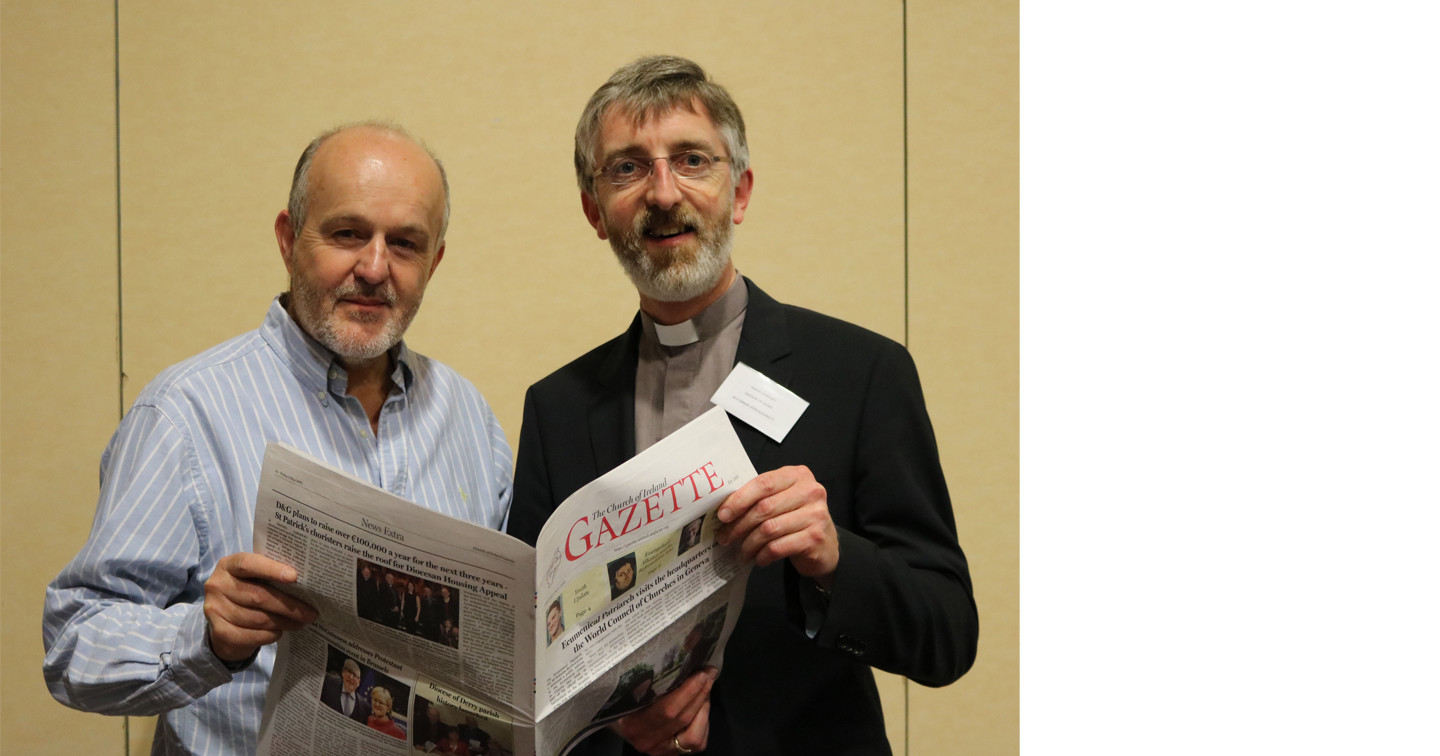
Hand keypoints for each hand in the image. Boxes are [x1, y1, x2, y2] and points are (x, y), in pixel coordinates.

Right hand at [202, 552, 316, 662]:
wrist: (222, 618)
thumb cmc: (247, 591)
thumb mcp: (254, 578)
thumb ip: (271, 575)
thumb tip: (307, 582)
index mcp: (228, 565)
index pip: (248, 564)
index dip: (272, 570)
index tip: (294, 577)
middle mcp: (217, 585)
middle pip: (258, 596)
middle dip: (288, 606)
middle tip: (310, 613)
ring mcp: (215, 609)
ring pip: (258, 618)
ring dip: (283, 622)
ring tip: (300, 623)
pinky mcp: (218, 631)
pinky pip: (251, 635)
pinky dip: (270, 635)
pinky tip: (280, 632)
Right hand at [612, 667, 715, 754]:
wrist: (620, 723)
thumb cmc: (623, 700)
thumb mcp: (626, 691)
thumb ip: (642, 683)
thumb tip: (672, 661)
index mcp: (633, 723)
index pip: (667, 710)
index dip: (688, 691)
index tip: (701, 673)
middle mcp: (646, 741)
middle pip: (682, 718)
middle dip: (700, 693)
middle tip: (709, 673)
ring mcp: (661, 750)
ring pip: (694, 736)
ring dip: (703, 709)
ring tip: (704, 690)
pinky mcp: (673, 754)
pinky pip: (697, 742)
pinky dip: (703, 723)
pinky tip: (701, 707)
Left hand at [716, 465, 838, 586]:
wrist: (825, 544)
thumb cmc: (797, 518)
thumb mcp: (782, 499)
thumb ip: (761, 497)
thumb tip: (725, 510)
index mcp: (798, 475)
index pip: (764, 483)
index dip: (739, 499)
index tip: (723, 515)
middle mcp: (811, 491)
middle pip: (764, 507)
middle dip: (740, 525)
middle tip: (725, 537)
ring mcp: (816, 515)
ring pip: (769, 529)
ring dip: (749, 543)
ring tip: (742, 552)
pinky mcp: (815, 538)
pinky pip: (779, 547)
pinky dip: (763, 555)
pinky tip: (758, 558)